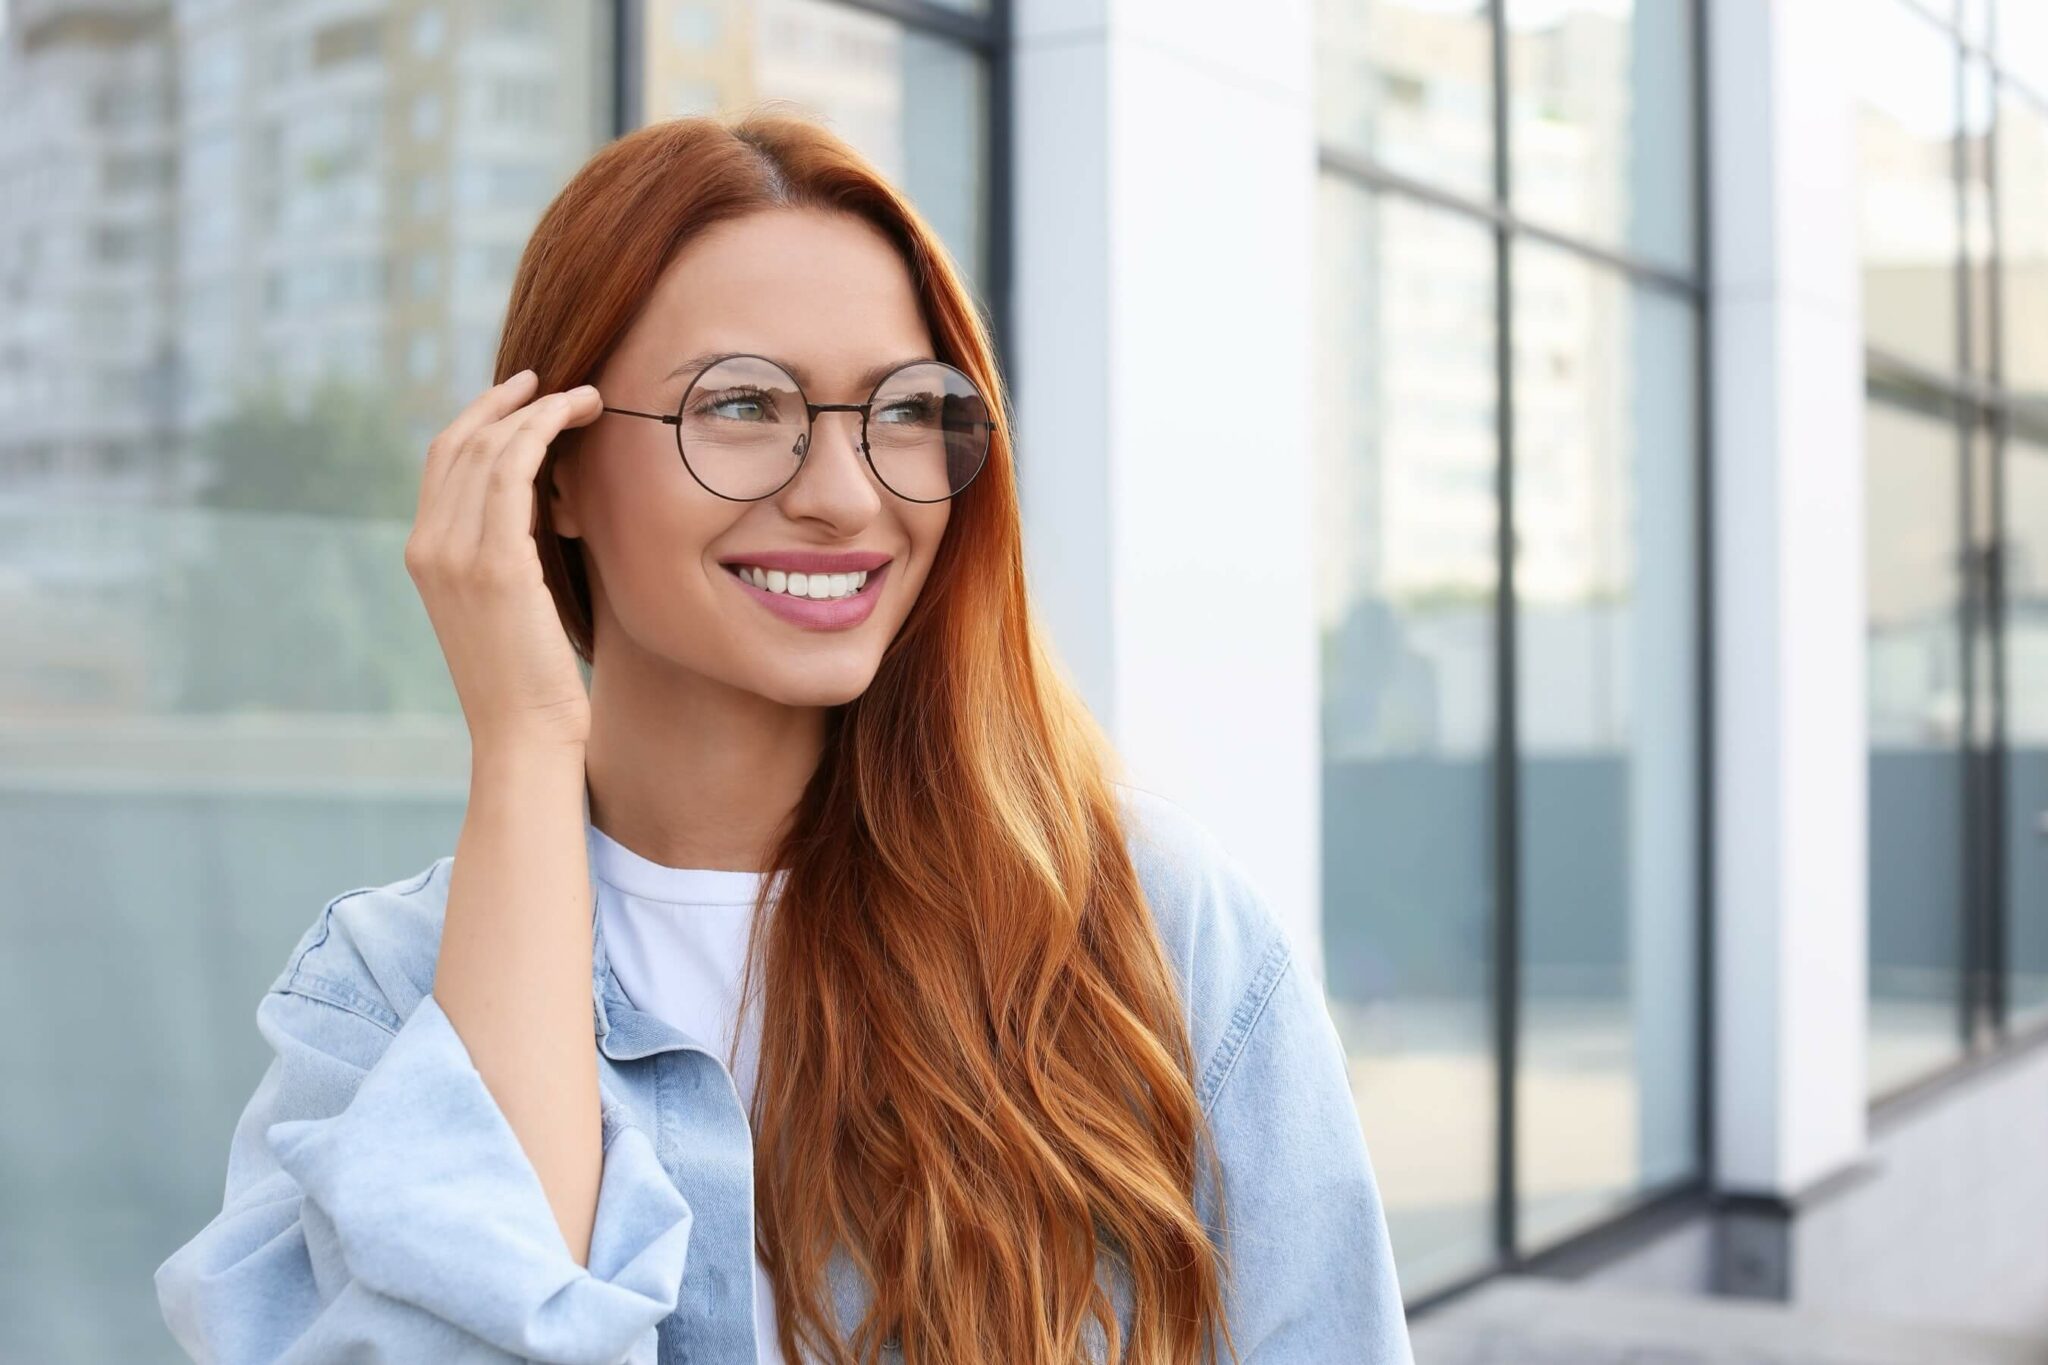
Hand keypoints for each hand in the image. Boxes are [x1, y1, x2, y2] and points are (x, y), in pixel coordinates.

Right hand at [404, 370, 602, 753]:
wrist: (524, 739)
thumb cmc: (532, 684)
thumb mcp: (509, 606)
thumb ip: (509, 553)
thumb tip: (547, 506)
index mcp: (425, 555)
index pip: (443, 461)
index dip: (482, 417)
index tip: (526, 395)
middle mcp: (428, 547)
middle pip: (459, 442)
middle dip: (509, 402)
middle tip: (560, 382)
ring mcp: (454, 554)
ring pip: (489, 447)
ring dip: (540, 410)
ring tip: (588, 397)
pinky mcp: (494, 563)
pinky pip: (513, 469)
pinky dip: (545, 429)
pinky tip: (578, 417)